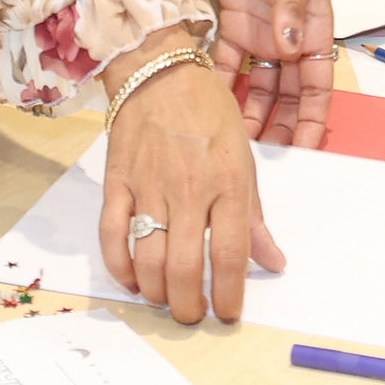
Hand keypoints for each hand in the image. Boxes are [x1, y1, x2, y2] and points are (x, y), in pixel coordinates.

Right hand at [100, 28, 281, 325]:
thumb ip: (254, 215)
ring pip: (148, 260)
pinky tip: (133, 279)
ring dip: (157, 293)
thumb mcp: (244, 157)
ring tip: (166, 299)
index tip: (228, 314)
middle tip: (192, 313)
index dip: (229, 295)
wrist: (158, 70)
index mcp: (227, 182)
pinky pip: (112, 236)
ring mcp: (148, 186)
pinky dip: (119, 267)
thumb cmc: (208, 111)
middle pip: (185, 268)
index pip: (230, 255)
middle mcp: (188, 189)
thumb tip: (273, 261)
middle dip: (188, 306)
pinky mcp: (116, 182)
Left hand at [213, 0, 335, 147]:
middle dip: (277, 127)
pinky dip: (221, 84)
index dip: (311, 119)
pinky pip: (227, 63)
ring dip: (248, 113)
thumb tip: (292, 47)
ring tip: (232, 143)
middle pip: (286, 95)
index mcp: (315, 30)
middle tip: (261, 161)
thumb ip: (291, 6)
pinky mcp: (232, 23)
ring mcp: (260, 34)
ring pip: (256, 87)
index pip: (318, 86)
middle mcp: (289, 40)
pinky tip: (208, 106)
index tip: (304, 149)